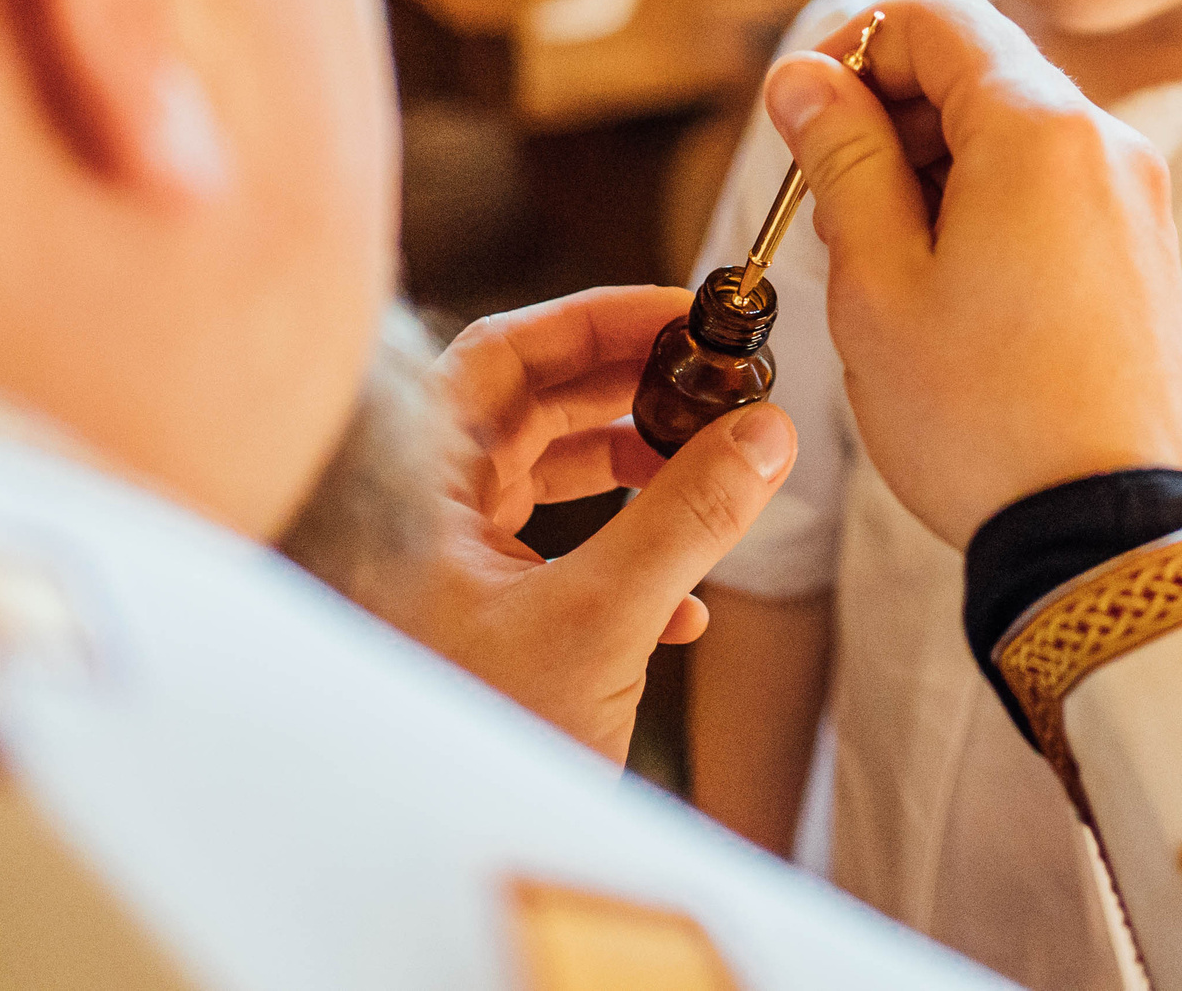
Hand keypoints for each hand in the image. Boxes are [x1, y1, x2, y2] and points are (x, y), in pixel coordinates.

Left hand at [394, 287, 798, 764]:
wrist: (433, 867)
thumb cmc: (473, 744)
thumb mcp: (601, 622)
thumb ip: (686, 517)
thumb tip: (765, 432)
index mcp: (415, 487)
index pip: (503, 354)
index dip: (596, 321)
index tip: (682, 313)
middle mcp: (420, 517)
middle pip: (527, 409)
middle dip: (628, 395)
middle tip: (712, 381)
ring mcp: (445, 571)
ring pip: (542, 484)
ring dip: (632, 475)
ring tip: (708, 478)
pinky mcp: (478, 625)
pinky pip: (552, 558)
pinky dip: (620, 559)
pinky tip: (682, 607)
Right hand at [763, 0, 1181, 548]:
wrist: (1112, 539)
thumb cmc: (981, 416)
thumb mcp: (878, 281)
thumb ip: (840, 159)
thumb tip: (803, 75)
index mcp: (1038, 128)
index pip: (934, 17)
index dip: (851, 52)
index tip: (803, 126)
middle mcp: (1104, 143)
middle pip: (976, 71)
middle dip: (888, 121)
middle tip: (833, 218)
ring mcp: (1136, 201)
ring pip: (1011, 136)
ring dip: (932, 172)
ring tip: (887, 276)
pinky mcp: (1146, 257)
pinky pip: (1052, 192)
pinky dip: (986, 213)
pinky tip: (949, 303)